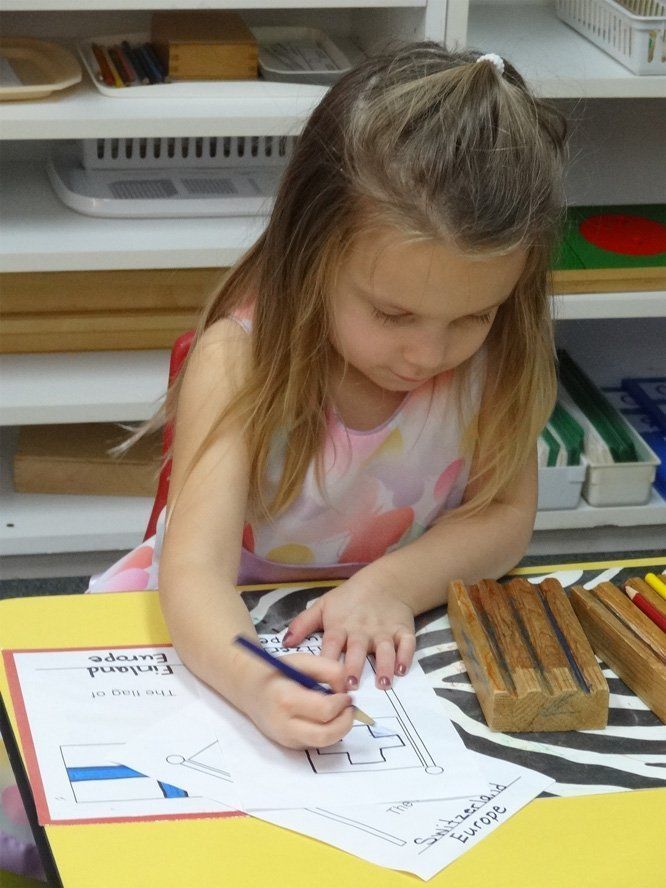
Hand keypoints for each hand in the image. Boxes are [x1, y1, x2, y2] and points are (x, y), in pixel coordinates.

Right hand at [240, 652, 354, 748]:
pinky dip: (328, 732)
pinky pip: (316, 743)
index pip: (324, 711)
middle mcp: (284, 724)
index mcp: (286, 699)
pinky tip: (326, 717)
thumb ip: (329, 669)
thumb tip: (347, 689)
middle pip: (325, 736)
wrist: (250, 689)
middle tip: (350, 708)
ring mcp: (286, 739)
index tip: (346, 694)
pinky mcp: (289, 746)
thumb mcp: (302, 661)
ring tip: (340, 711)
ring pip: (323, 743)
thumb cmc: (278, 672)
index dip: (342, 703)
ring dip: (339, 729)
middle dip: (345, 723)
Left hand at [282, 576, 415, 690]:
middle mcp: (362, 630)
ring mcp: (384, 631)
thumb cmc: (349, 599)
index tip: (323, 680)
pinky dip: (406, 656)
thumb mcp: (323, 606)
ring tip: (383, 683)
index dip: (327, 661)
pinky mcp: (403, 630)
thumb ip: (303, 624)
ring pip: (384, 650)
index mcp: (340, 626)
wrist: (384, 582)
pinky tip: (403, 669)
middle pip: (357, 649)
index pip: (331, 645)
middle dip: (354, 667)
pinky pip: (406, 644)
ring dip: (384, 666)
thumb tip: (285, 643)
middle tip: (351, 685)